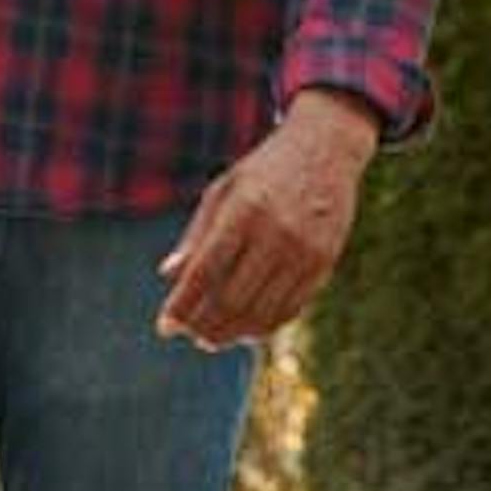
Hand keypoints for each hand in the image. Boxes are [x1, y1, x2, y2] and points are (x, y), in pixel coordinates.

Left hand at [158, 90, 381, 348]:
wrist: (326, 150)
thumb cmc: (263, 172)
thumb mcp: (222, 191)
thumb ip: (197, 234)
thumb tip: (168, 274)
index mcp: (242, 213)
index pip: (204, 272)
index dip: (182, 304)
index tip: (164, 327)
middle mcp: (276, 234)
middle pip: (233, 297)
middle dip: (206, 324)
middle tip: (190, 336)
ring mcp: (305, 250)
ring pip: (264, 309)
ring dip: (235, 332)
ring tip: (212, 340)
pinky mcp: (326, 261)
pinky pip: (294, 305)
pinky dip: (268, 324)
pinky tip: (248, 332)